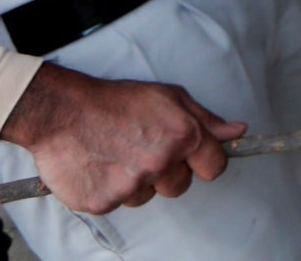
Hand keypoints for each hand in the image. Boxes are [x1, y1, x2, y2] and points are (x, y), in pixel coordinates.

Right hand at [0, 63, 245, 213]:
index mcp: (182, 136)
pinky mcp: (103, 202)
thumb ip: (205, 119)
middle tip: (144, 150)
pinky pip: (117, 203)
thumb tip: (238, 131)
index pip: (214, 166)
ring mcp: (130, 186)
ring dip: (137, 181)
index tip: (193, 158)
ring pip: (146, 196)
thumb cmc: (117, 101)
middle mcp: (160, 163)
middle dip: (168, 173)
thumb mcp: (169, 97)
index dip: (204, 162)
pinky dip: (110, 189)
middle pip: (180, 186)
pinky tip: (100, 165)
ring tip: (117, 154)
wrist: (63, 112)